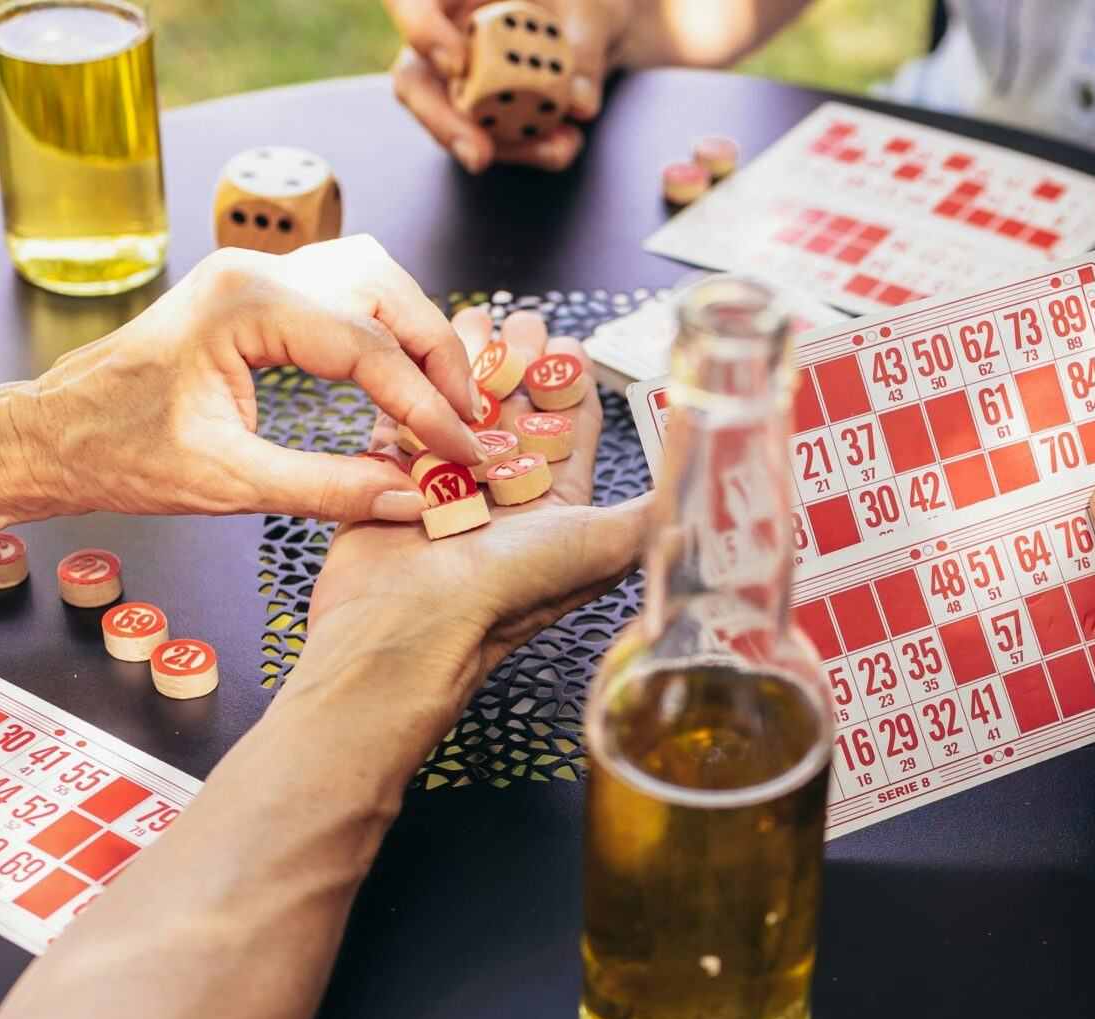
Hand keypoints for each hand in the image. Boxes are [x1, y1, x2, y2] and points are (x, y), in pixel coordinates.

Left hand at [10, 237, 486, 524]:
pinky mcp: (254, 294)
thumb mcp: (228, 484)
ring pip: (372, 278)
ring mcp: (253, 275)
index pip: (368, 346)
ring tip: (439, 401)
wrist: (48, 436)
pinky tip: (395, 382)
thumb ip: (328, 489)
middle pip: (385, 291)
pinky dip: (384, 331)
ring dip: (416, 334)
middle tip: (465, 423)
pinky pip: (344, 292)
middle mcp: (253, 272)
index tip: (462, 453)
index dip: (427, 405)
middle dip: (437, 357)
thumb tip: (411, 498)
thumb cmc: (115, 454)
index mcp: (244, 304)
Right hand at [312, 306, 644, 669]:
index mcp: (557, 508)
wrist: (415, 624)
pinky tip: (422, 349)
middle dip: (522, 362)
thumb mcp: (604, 547)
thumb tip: (699, 497)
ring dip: (471, 363)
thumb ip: (650, 516)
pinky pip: (406, 419)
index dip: (574, 387)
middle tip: (524, 321)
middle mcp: (504, 496)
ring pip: (462, 407)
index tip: (573, 344)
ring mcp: (447, 485)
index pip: (573, 433)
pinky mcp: (395, 478)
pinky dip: (414, 384)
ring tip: (476, 320)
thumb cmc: (513, 589)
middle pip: (517, 412)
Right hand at [388, 0, 615, 171]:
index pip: (411, 2)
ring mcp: (457, 76)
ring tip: (559, 148)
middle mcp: (443, 31)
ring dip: (505, 146)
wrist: (592, 26)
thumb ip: (586, 45)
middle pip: (415, 79)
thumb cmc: (578, 2)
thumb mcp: (592, 9)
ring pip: (454, 121)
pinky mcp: (480, 111)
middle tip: (479, 156)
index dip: (422, 32)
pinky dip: (526, 148)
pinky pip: (489, 138)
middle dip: (444, 124)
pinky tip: (563, 145)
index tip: (456, 65)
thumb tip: (581, 104)